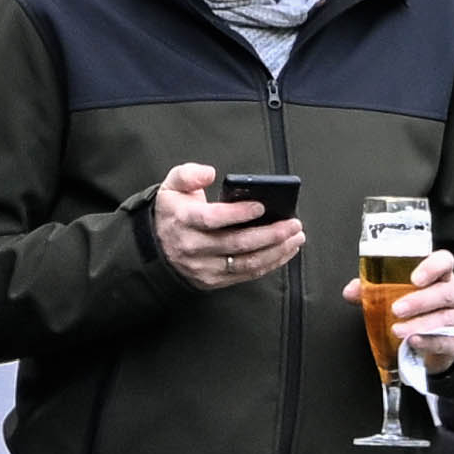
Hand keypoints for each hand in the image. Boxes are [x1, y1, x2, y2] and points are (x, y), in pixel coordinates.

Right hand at [151, 161, 303, 290]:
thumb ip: (189, 174)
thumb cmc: (173, 211)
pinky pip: (245, 274)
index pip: (212, 219)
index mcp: (183, 220)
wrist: (157, 246)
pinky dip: (269, 264)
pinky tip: (285, 252)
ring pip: (245, 262)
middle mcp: (192, 246)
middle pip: (236, 243)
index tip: (261, 206)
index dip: (238, 214)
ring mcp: (203, 266)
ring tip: (296, 237)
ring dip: (276, 251)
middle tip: (293, 224)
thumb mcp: (172, 185)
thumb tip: (210, 173)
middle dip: (270, 234)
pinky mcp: (212, 280)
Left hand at [379, 250, 453, 373]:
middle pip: (445, 292)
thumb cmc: (418, 311)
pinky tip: (412, 341)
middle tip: (396, 308)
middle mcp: (453, 295)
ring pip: (445, 318)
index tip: (415, 277)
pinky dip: (427, 341)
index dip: (432, 267)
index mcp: (439, 277)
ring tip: (397, 329)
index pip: (444, 262)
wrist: (436, 341)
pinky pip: (445, 341)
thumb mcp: (396, 296)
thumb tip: (350, 291)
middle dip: (420, 301)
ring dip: (419, 324)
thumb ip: (373, 290)